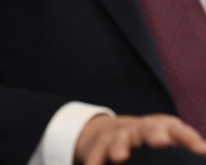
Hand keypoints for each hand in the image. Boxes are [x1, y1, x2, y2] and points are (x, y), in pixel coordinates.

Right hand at [75, 114, 205, 164]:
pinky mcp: (99, 147)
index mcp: (162, 128)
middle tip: (162, 142)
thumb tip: (205, 152)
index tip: (201, 150)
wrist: (111, 132)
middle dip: (154, 134)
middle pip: (147, 129)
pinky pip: (96, 154)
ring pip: (118, 139)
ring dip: (119, 147)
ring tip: (119, 158)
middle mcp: (139, 129)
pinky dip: (95, 161)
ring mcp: (117, 136)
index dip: (189, 138)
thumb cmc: (149, 141)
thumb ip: (186, 144)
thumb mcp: (167, 139)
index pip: (177, 129)